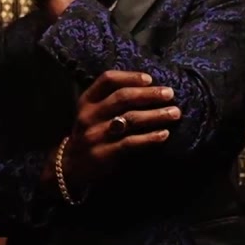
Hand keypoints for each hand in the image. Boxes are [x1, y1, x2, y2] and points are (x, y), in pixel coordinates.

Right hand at [59, 70, 179, 193]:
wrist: (70, 167)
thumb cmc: (91, 133)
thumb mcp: (92, 112)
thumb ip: (111, 100)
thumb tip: (149, 87)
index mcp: (86, 101)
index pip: (107, 80)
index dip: (130, 77)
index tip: (149, 79)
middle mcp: (89, 115)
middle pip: (122, 98)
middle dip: (149, 94)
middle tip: (169, 94)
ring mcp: (95, 135)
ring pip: (130, 119)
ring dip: (155, 115)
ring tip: (174, 113)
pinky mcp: (103, 154)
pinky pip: (130, 143)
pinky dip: (149, 138)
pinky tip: (164, 134)